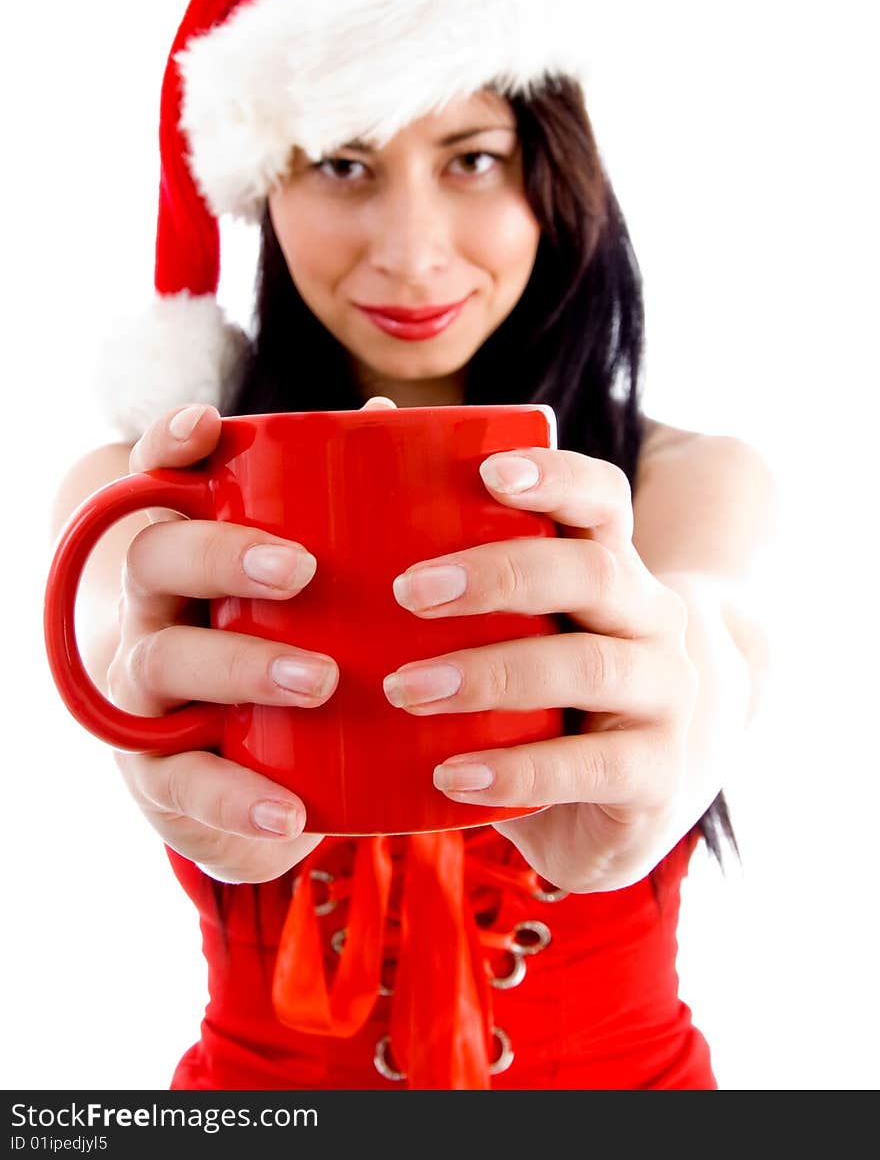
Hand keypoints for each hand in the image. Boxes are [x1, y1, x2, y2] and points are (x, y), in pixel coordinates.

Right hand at [110, 395, 396, 883]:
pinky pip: (182, 784)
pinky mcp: (161, 773)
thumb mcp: (293, 586)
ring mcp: (147, 691)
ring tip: (320, 680)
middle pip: (156, 558)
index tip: (208, 426)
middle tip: (299, 568)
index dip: (170, 448)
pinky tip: (290, 814)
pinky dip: (233, 800)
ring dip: (240, 666)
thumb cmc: (274, 645)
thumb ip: (333, 511)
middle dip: (221, 556)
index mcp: (186, 549)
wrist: (224, 764)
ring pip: (163, 662)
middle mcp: (152, 608)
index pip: (158, 481)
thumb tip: (384, 418)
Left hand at [382, 447, 698, 892]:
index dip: (555, 477)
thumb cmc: (539, 685)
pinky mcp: (657, 774)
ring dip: (491, 673)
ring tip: (405, 689)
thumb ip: (453, 542)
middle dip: (499, 575)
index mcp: (611, 565)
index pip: (603, 498)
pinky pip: (592, 766)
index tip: (489, 472)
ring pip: (589, 666)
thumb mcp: (513, 620)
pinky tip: (451, 775)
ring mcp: (663, 695)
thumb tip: (371, 412)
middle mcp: (651, 618)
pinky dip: (518, 770)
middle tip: (408, 592)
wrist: (628, 795)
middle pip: (591, 572)